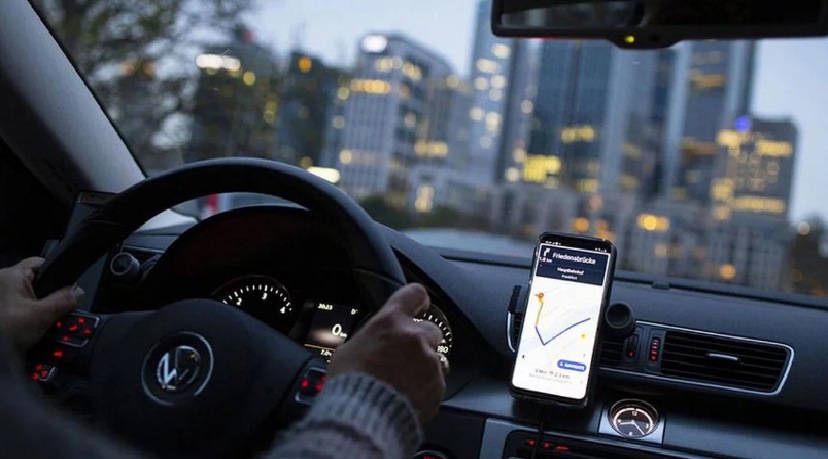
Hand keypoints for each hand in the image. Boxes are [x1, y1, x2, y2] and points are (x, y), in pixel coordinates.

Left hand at [0, 257, 83, 351]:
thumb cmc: (7, 331)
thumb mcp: (41, 315)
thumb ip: (64, 300)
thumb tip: (79, 292)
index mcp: (10, 275)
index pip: (39, 262)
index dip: (56, 273)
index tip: (67, 288)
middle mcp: (4, 282)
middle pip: (37, 281)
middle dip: (50, 295)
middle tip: (58, 309)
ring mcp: (3, 298)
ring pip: (31, 296)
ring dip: (41, 307)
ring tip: (47, 320)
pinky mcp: (4, 311)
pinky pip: (23, 307)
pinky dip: (31, 315)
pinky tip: (35, 326)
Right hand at [329, 283, 445, 423]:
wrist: (363, 417)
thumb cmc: (349, 384)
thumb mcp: (349, 349)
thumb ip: (371, 338)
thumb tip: (374, 341)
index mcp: (390, 321)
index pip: (414, 294)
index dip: (417, 300)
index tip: (418, 305)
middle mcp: (414, 337)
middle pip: (430, 330)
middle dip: (420, 342)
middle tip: (403, 358)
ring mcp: (429, 362)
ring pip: (435, 358)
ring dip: (424, 366)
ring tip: (403, 383)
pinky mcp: (437, 386)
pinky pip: (436, 382)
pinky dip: (426, 388)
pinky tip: (408, 397)